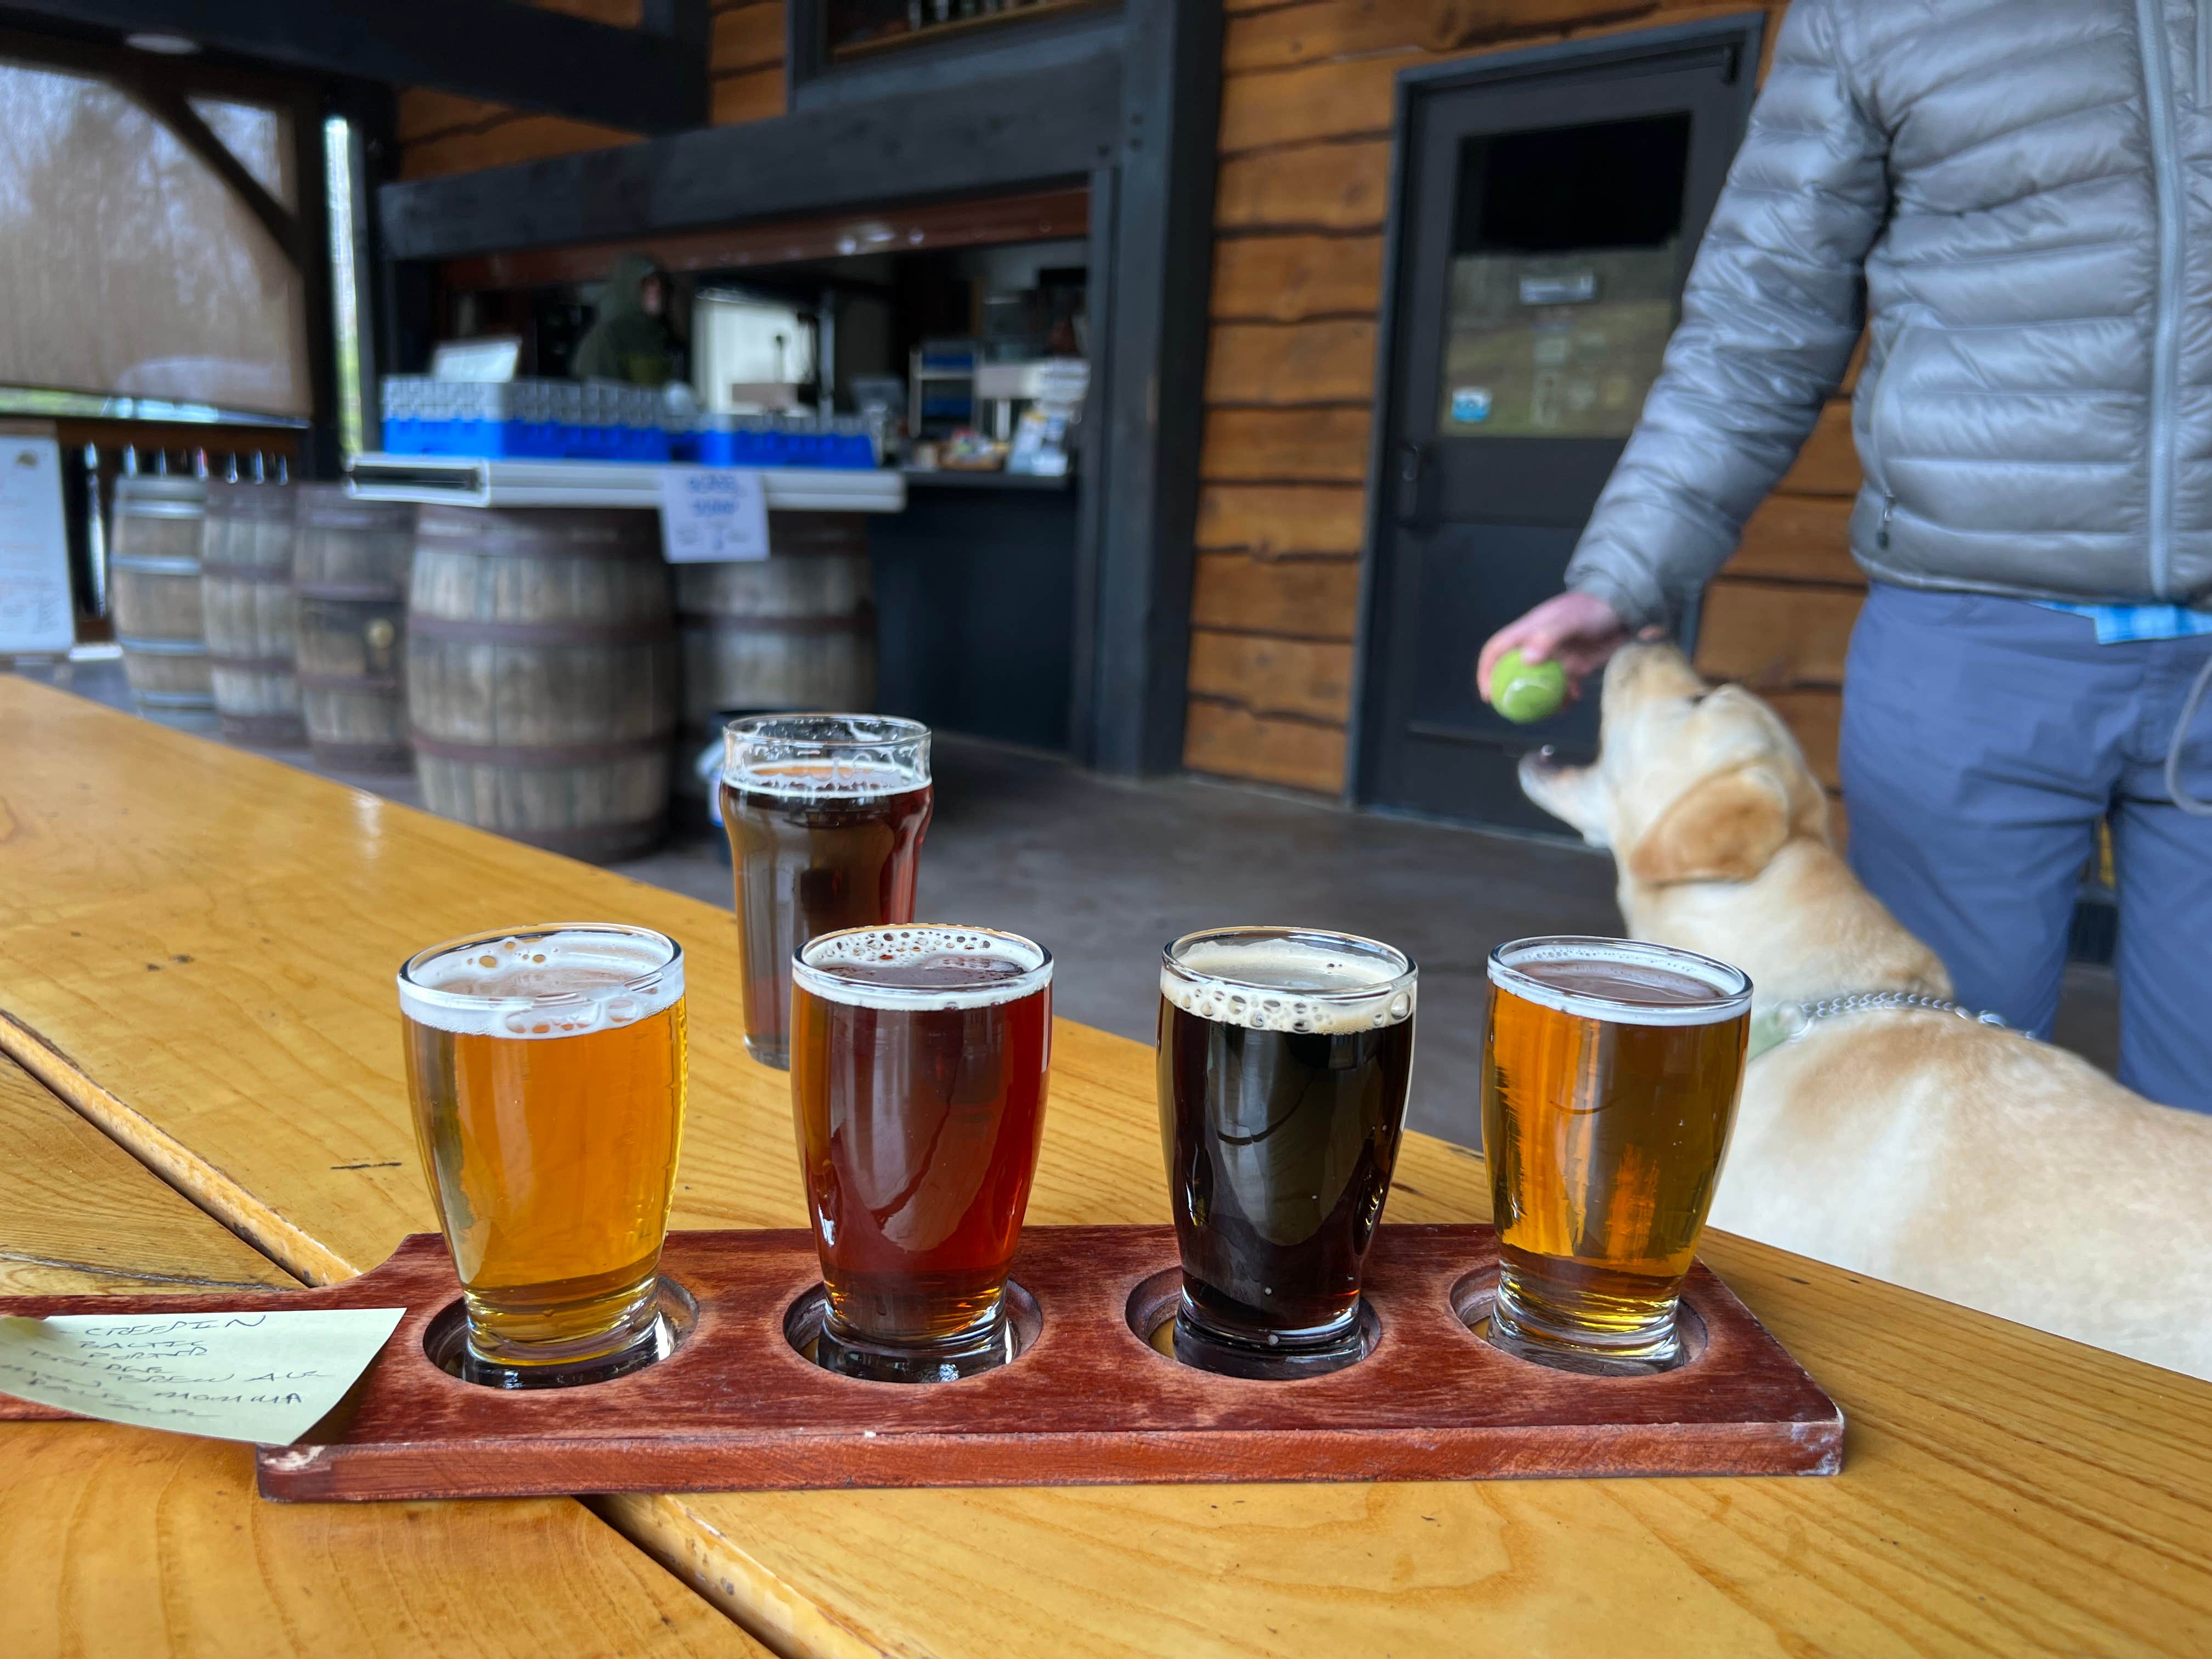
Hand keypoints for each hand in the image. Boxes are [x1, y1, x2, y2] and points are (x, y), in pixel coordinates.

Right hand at [1475, 591, 1636, 706]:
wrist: (1625, 608)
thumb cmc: (1594, 608)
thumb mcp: (1571, 620)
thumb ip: (1548, 636)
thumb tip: (1525, 660)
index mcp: (1529, 631)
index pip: (1497, 650)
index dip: (1487, 671)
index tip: (1489, 694)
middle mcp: (1539, 646)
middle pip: (1514, 672)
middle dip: (1512, 694)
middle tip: (1516, 712)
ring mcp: (1557, 658)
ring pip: (1540, 685)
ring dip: (1542, 700)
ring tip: (1551, 710)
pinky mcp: (1575, 667)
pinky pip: (1564, 687)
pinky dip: (1566, 697)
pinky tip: (1573, 700)